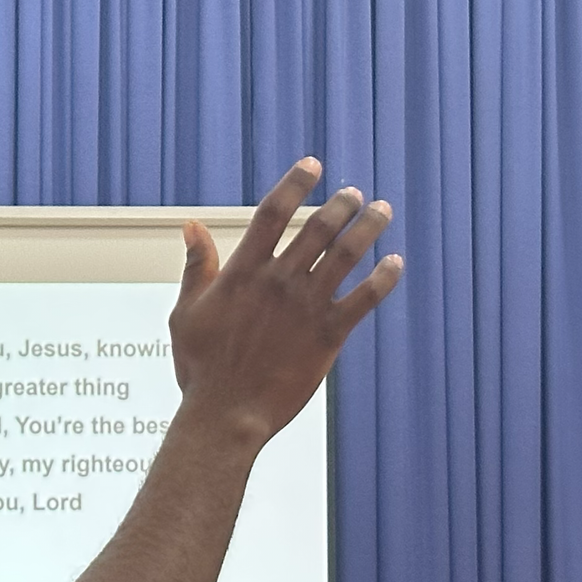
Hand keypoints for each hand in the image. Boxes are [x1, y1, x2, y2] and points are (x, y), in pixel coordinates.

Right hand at [171, 159, 402, 447]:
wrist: (225, 415)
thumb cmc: (200, 367)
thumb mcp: (186, 313)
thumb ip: (196, 267)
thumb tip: (191, 227)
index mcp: (242, 273)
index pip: (273, 213)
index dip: (295, 183)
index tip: (312, 165)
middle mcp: (278, 283)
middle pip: (319, 227)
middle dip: (342, 204)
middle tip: (353, 195)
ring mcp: (306, 307)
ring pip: (349, 254)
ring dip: (370, 226)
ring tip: (381, 211)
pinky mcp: (330, 335)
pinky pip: (367, 298)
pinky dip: (385, 277)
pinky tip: (395, 263)